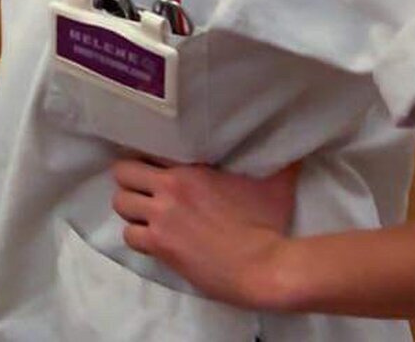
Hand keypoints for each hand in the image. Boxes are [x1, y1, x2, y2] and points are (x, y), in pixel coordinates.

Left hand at [112, 158, 300, 309]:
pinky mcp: (161, 245)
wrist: (267, 267)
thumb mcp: (274, 184)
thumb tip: (293, 147)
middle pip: (122, 172)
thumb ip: (276, 160)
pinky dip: (137, 237)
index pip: (148, 150)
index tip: (153, 165)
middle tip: (144, 191)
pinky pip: (130, 236)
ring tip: (145, 215)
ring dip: (131, 209)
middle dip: (130, 180)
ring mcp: (162, 217)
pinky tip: (152, 239)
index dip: (148, 159)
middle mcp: (170, 188)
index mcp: (190, 169)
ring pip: (121, 204)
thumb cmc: (270, 225)